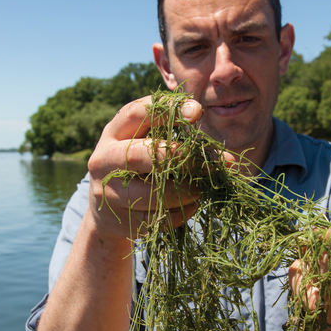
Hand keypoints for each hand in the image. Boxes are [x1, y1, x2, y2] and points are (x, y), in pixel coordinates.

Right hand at [87, 95, 203, 239]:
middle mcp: (104, 160)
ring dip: (185, 191)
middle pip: (139, 155)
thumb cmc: (137, 169)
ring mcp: (108, 193)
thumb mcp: (146, 146)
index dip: (168, 110)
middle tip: (207, 163)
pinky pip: (157, 219)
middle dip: (179, 157)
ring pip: (152, 193)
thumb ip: (177, 141)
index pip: (136, 113)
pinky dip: (181, 213)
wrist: (104, 212)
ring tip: (200, 189)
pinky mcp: (119, 220)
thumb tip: (226, 160)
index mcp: (113, 133)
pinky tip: (189, 206)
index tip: (198, 112)